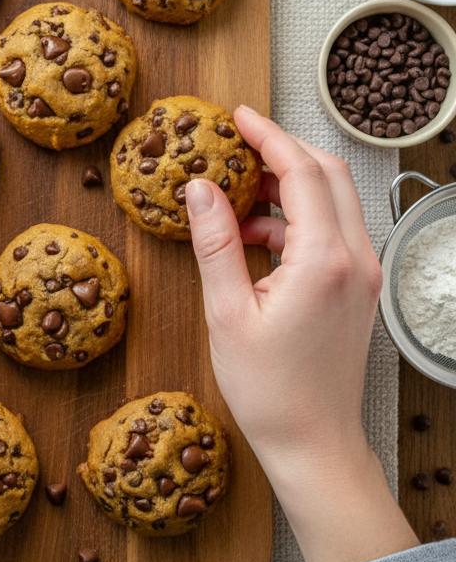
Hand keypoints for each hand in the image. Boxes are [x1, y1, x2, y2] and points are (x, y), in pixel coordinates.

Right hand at [185, 106, 416, 561]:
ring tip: (235, 198)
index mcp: (325, 261)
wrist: (313, 443)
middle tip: (236, 144)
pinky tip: (255, 238)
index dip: (268, 135)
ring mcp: (363, 273)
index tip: (236, 117)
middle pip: (328, 174)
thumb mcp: (227, 314)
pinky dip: (296, 219)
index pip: (302, 171)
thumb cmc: (270, 391)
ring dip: (288, 186)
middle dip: (282, 150)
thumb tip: (199, 188)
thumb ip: (215, 243)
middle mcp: (356, 259)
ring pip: (333, 200)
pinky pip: (332, 230)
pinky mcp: (358, 287)